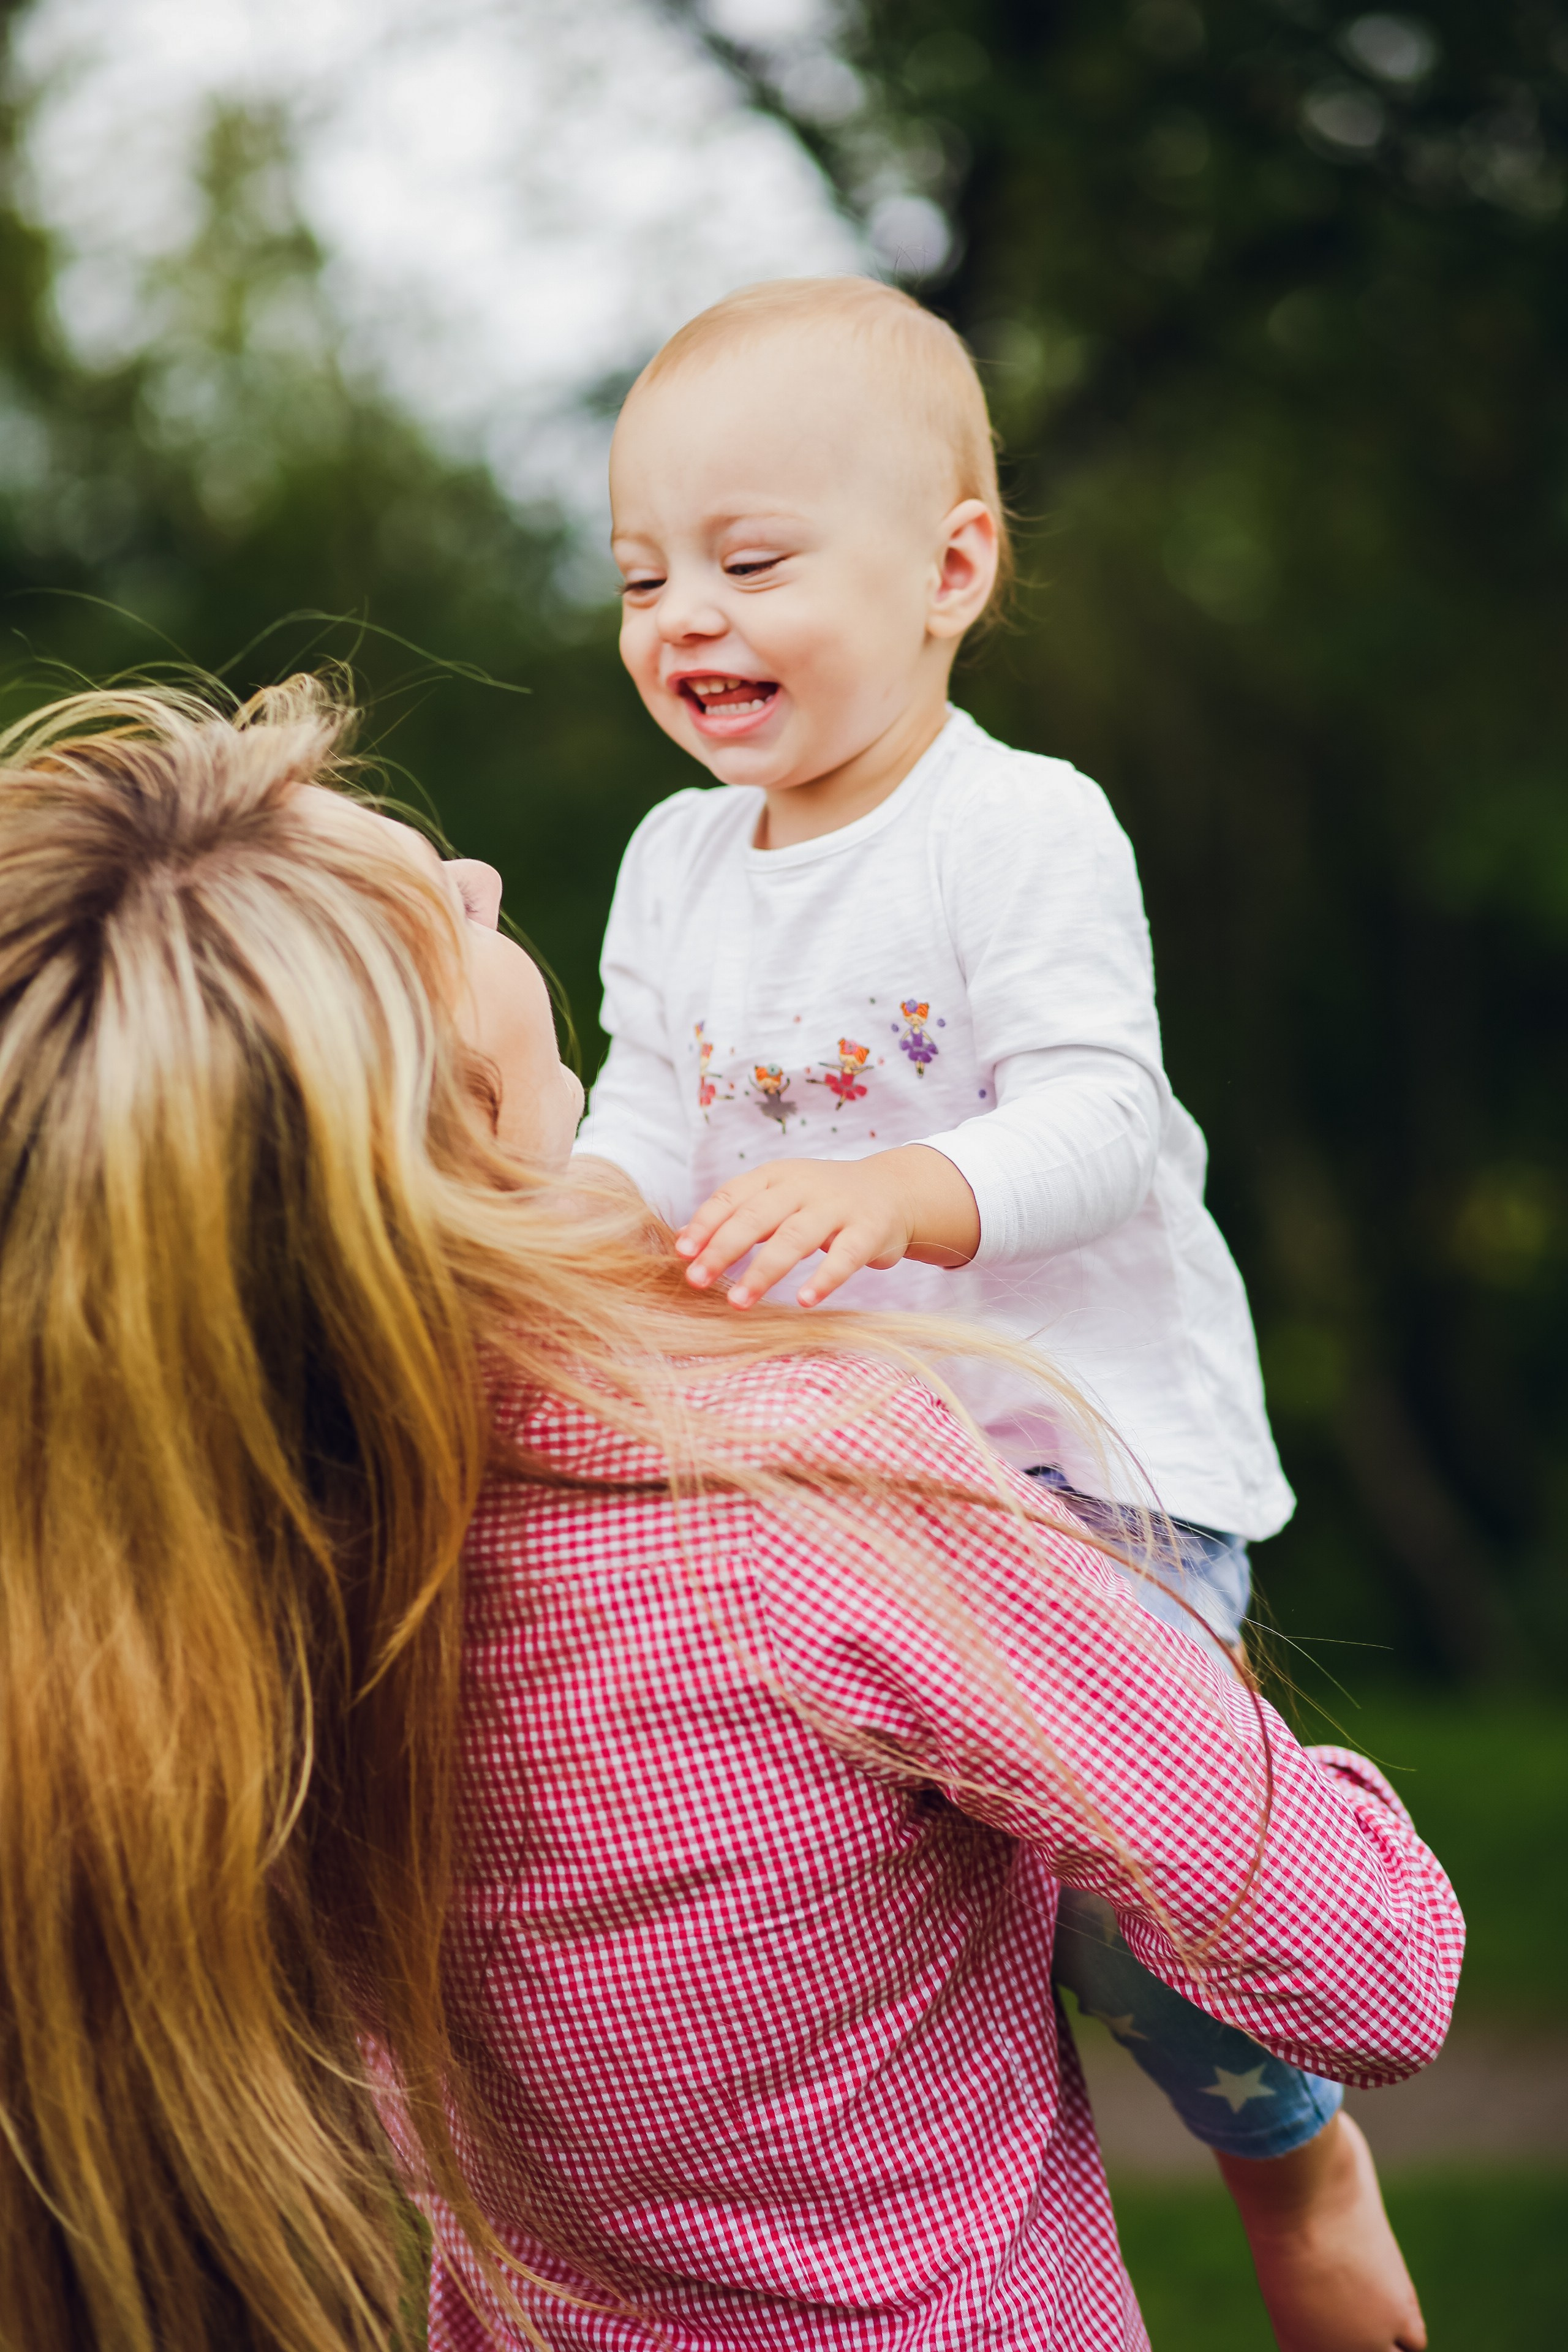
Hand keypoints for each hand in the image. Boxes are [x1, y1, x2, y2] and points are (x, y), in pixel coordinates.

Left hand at [675, 1146, 979, 1308]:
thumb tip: (680, 1240)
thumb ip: (736, 1215)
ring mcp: (837, 1207)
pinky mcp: (869, 1229)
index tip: (681, 1254)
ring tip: (738, 1302)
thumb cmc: (822, 1201)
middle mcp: (803, 1186)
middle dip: (723, 1249)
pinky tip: (803, 1300)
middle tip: (696, 1281)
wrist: (894, 1190)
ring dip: (764, 1270)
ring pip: (795, 1237)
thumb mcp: (778, 1198)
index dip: (705, 1224)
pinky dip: (824, 1278)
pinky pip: (845, 1256)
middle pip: (756, 1217)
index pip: (731, 1196)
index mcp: (775, 1176)